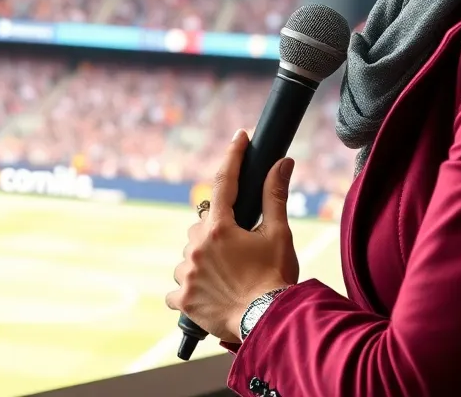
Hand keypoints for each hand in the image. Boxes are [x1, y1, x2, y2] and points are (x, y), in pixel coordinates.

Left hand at [165, 129, 299, 342]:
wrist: (268, 323)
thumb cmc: (275, 279)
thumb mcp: (278, 235)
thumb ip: (275, 196)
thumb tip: (283, 162)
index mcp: (220, 228)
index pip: (225, 182)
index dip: (233, 156)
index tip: (239, 138)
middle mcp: (197, 247)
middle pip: (203, 225)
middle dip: (218, 230)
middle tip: (239, 246)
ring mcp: (186, 274)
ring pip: (189, 255)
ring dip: (203, 259)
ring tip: (228, 275)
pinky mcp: (182, 299)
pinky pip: (177, 288)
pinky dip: (189, 288)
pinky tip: (208, 293)